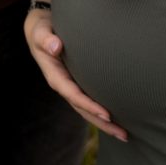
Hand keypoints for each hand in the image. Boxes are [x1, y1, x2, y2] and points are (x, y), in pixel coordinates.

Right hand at [24, 0, 127, 140]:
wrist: (40, 31)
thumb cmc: (41, 29)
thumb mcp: (40, 31)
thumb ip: (46, 39)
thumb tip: (55, 47)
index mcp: (55, 77)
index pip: (74, 95)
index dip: (90, 106)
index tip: (107, 114)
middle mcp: (64, 85)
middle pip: (84, 110)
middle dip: (102, 123)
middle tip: (123, 135)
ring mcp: (71, 86)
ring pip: (88, 109)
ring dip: (106, 123)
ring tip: (125, 134)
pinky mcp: (78, 82)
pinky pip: (91, 100)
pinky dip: (103, 111)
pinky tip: (119, 118)